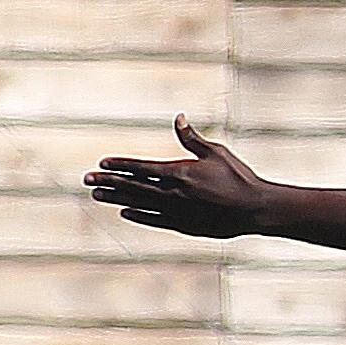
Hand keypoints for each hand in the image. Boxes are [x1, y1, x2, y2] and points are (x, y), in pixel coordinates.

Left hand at [85, 118, 276, 237]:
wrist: (257, 209)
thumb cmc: (239, 177)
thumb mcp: (217, 153)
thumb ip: (192, 138)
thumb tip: (178, 118)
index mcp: (180, 172)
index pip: (140, 168)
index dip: (120, 165)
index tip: (102, 163)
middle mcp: (173, 193)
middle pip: (133, 186)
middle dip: (109, 181)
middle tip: (88, 179)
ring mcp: (177, 211)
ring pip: (139, 203)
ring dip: (117, 198)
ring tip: (98, 195)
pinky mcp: (185, 226)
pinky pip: (154, 220)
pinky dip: (138, 216)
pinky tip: (125, 212)